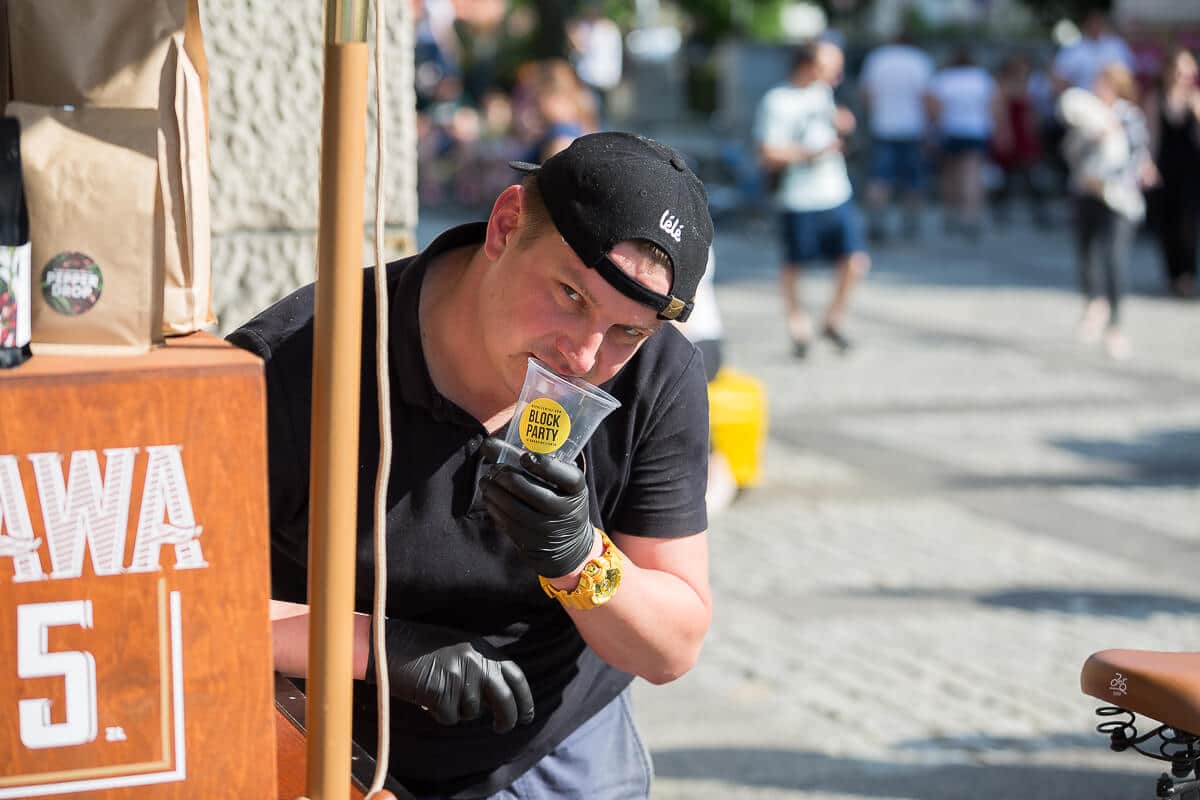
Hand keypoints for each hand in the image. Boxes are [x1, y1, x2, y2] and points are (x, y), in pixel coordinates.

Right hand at [365, 619, 534, 732]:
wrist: (389, 644)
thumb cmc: (421, 649)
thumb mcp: (458, 651)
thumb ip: (480, 670)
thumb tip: (497, 702)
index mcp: (482, 650)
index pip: (515, 676)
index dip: (525, 699)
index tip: (526, 716)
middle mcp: (476, 662)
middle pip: (505, 701)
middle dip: (507, 720)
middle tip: (501, 729)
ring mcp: (460, 676)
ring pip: (472, 713)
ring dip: (458, 711)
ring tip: (439, 694)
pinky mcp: (442, 691)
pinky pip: (450, 717)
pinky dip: (439, 714)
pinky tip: (427, 699)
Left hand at [479, 438, 595, 578]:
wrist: (569, 543)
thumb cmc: (561, 501)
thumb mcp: (564, 484)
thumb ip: (542, 465)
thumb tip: (492, 444)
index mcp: (577, 491)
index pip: (567, 477)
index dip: (545, 466)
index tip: (525, 457)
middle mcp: (565, 511)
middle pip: (533, 492)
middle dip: (508, 477)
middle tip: (495, 468)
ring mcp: (547, 529)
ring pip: (514, 508)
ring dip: (494, 491)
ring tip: (486, 481)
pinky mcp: (531, 541)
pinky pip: (507, 522)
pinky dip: (494, 507)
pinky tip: (488, 497)